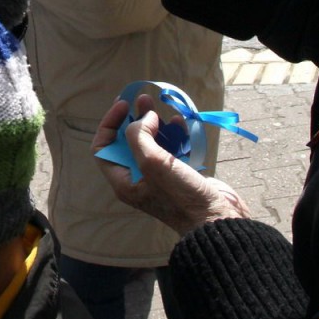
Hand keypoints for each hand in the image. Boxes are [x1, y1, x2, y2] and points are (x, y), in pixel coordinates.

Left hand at [92, 94, 249, 236]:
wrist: (216, 219)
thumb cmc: (179, 194)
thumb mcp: (152, 162)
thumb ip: (139, 136)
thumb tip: (144, 117)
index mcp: (124, 180)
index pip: (103, 148)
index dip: (109, 124)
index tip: (124, 105)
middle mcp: (138, 178)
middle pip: (128, 142)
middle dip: (134, 119)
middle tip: (144, 98)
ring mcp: (160, 176)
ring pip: (151, 142)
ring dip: (155, 123)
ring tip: (160, 105)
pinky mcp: (180, 173)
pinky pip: (171, 148)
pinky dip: (173, 134)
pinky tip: (178, 122)